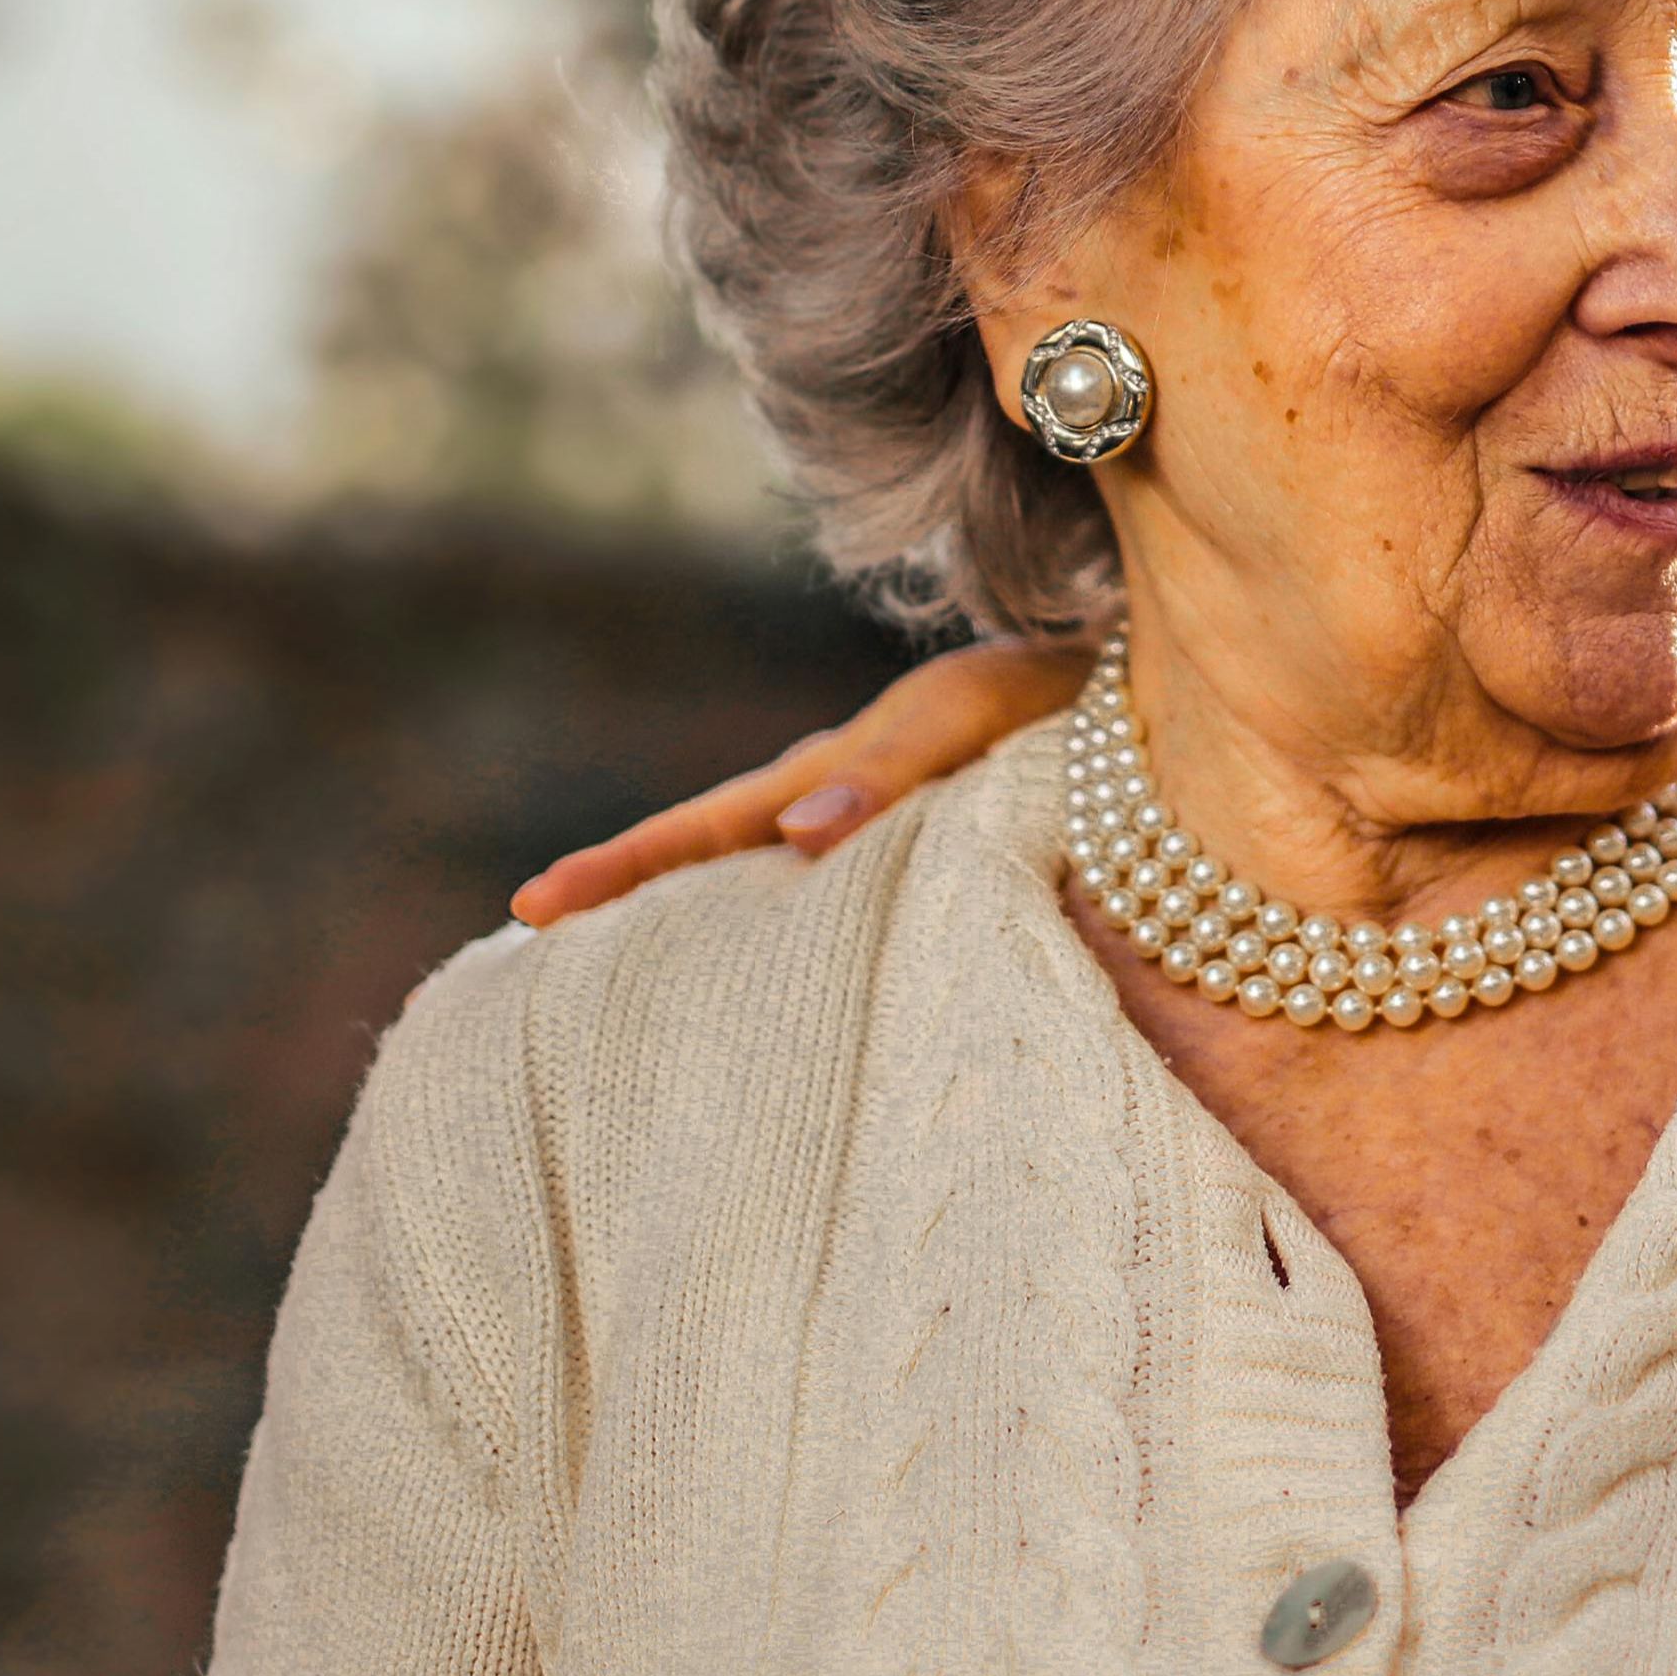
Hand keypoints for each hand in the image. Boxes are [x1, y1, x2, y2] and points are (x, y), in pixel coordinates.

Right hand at [507, 638, 1093, 925]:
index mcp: (834, 773)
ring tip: (616, 981)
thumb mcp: (974, 715)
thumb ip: (889, 769)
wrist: (1148, 692)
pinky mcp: (929, 859)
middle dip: (625, 896)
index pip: (705, 827)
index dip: (621, 867)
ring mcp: (875, 831)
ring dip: (695, 919)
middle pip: (712, 854)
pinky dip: (785, 933)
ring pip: (762, 879)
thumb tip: (795, 837)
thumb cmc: (1061, 697)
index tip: (532, 907)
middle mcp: (838, 804)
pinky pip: (835, 902)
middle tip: (527, 940)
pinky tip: (766, 983)